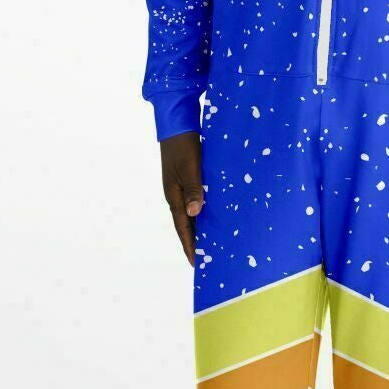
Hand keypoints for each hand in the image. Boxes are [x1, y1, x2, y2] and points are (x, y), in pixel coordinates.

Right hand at [160, 131, 205, 266]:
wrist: (177, 125)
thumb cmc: (184, 146)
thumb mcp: (190, 168)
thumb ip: (194, 190)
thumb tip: (194, 214)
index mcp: (174, 196)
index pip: (182, 227)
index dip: (189, 245)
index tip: (196, 263)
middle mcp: (176, 195)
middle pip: (187, 224)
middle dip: (195, 241)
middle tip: (207, 258)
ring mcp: (181, 187)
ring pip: (192, 213)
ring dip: (201, 227)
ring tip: (213, 242)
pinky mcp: (188, 179)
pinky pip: (197, 201)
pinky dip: (204, 212)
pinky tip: (214, 215)